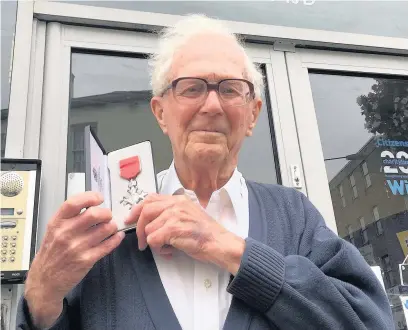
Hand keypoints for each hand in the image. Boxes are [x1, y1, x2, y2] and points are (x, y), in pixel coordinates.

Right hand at [25, 192, 124, 327]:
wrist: (45, 281)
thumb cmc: (51, 254)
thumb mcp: (53, 231)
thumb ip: (69, 217)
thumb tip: (92, 205)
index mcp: (57, 223)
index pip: (74, 203)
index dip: (90, 197)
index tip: (99, 198)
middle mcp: (66, 233)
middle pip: (94, 214)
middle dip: (106, 213)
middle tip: (108, 215)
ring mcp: (77, 247)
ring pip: (105, 229)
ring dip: (112, 226)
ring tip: (111, 227)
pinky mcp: (87, 260)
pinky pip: (108, 245)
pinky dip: (116, 239)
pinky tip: (117, 236)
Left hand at [124, 194, 244, 273]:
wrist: (220, 243)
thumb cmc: (206, 233)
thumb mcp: (189, 215)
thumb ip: (172, 212)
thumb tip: (151, 220)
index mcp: (179, 200)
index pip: (151, 198)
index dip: (137, 209)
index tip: (130, 219)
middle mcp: (176, 204)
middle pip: (145, 211)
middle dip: (138, 228)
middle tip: (141, 242)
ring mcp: (175, 215)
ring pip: (149, 229)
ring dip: (153, 242)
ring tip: (165, 248)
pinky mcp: (174, 228)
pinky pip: (154, 239)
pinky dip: (158, 249)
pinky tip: (169, 251)